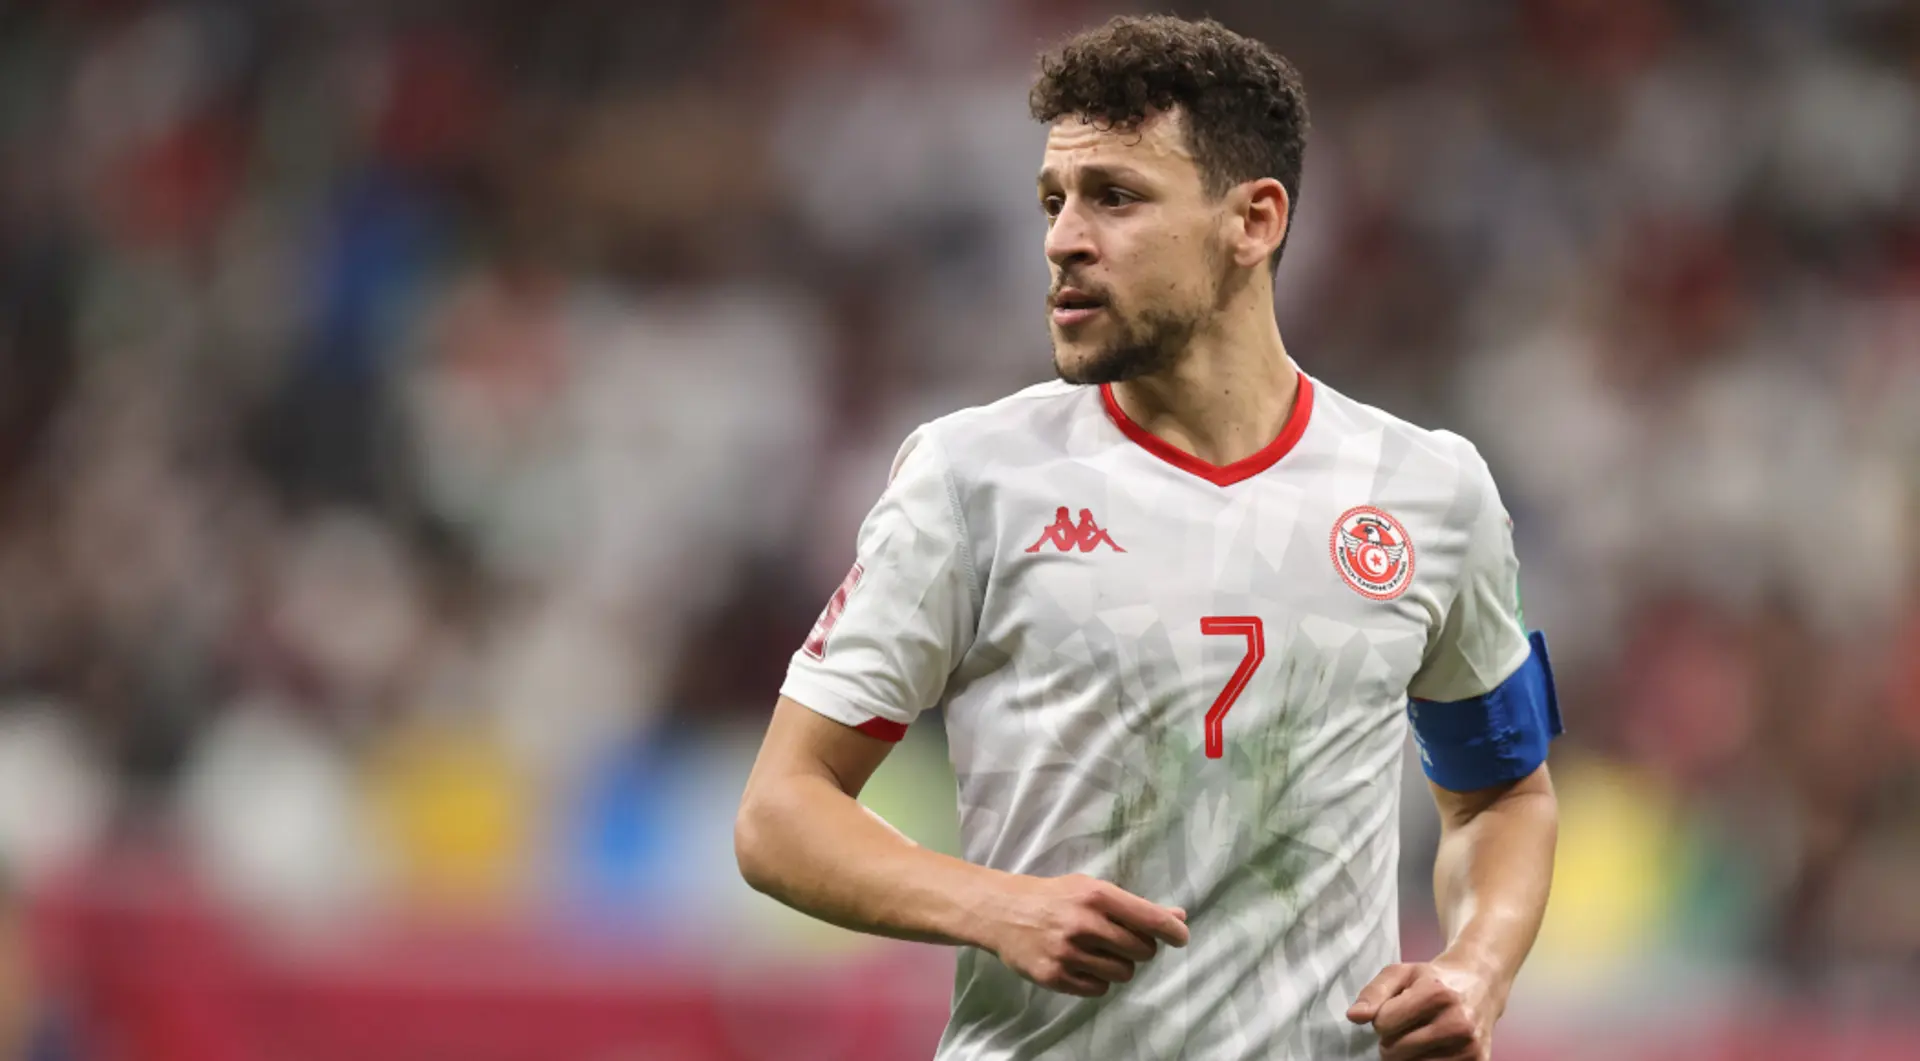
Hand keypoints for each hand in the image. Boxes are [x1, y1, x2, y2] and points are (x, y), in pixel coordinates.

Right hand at [975, 873, 1188, 996]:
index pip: (1150, 919)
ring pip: (1123, 973)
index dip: (1172, 931)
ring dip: (1120, 965)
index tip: (1180, 937)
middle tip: (1123, 941)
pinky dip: (1098, 980)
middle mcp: (1084, 924)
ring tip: (1100, 952)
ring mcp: (1068, 952)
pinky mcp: (1055, 976)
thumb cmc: (1054, 897)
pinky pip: (1099, 989)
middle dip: (1140, 948)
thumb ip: (1134, 906)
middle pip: (1142, 950)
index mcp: (1096, 896)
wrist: (1002, 911)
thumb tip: (1179, 916)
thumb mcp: (1091, 889)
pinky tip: (1084, 964)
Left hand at [1346, 958, 1498, 1060]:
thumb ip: (1373, 993)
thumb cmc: (1433, 979)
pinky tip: (1432, 1048)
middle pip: (1395, 1050)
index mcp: (1437, 994)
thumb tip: (1354, 1016)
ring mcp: (1470, 1046)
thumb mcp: (1401, 973)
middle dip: (1392, 1039)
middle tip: (1407, 1026)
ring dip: (1407, 1055)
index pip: (1383, 1024)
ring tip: (1419, 1036)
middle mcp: (1458, 1022)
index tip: (1394, 1010)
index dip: (1382, 1018)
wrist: (1480, 985)